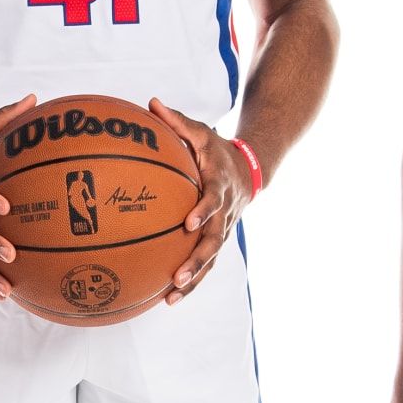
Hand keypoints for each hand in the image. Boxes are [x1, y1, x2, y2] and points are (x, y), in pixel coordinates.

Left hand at [150, 100, 255, 303]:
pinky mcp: (218, 241)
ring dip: (194, 279)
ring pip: (211, 260)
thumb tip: (151, 103)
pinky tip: (169, 299)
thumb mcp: (201, 131)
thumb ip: (178, 121)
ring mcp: (223, 230)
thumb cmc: (217, 149)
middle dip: (197, 261)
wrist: (250, 169)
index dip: (203, 212)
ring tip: (172, 296)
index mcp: (219, 186)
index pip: (213, 201)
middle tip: (179, 276)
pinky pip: (206, 265)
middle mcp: (224, 213)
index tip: (188, 223)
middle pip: (214, 241)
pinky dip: (192, 283)